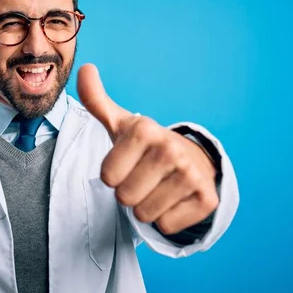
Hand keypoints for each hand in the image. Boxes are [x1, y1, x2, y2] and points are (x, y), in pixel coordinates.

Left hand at [77, 64, 218, 234]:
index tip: (127, 162)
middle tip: (142, 177)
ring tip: (157, 187)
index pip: (107, 176)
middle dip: (129, 192)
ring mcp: (192, 174)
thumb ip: (95, 100)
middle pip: (124, 197)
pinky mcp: (207, 198)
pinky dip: (166, 218)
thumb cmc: (144, 145)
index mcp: (145, 130)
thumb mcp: (120, 123)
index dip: (113, 174)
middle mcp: (170, 149)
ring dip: (146, 206)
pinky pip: (166, 225)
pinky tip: (174, 199)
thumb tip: (85, 67)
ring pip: (145, 214)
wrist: (191, 159)